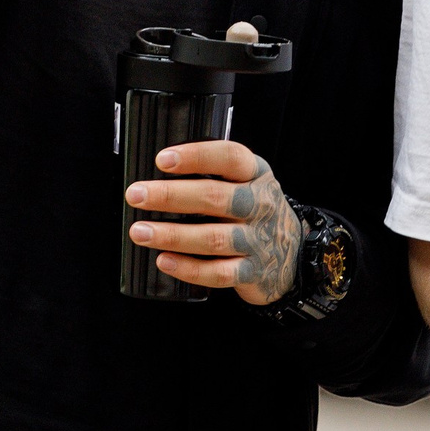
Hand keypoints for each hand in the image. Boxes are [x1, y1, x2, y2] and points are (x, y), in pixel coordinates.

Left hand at [125, 141, 305, 304]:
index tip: (163, 160)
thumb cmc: (255, 212)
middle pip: (215, 198)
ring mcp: (256, 240)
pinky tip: (165, 261)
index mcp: (256, 175)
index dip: (196, 157)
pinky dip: (189, 268)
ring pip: (213, 238)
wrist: (293, 254)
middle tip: (136, 195)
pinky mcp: (251, 272)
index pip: (229, 157)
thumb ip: (215, 174)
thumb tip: (157, 175)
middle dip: (171, 196)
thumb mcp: (248, 182)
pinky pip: (218, 273)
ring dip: (173, 235)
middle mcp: (259, 205)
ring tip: (140, 232)